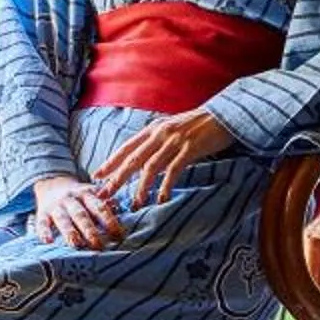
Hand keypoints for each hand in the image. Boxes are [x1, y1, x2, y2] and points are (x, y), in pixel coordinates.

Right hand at [30, 174, 122, 250]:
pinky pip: (42, 223)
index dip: (109, 220)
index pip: (99, 207)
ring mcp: (55, 207)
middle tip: (98, 245)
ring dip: (70, 232)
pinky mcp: (42, 213)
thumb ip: (104, 202)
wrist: (52, 183)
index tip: (119, 234)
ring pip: (63, 219)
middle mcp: (70, 199)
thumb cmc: (78, 196)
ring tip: (76, 244)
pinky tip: (48, 241)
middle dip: (89, 230)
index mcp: (85, 194)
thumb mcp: (91, 193)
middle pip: (81, 215)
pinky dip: (44, 232)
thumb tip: (117, 207)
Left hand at [92, 109, 234, 211]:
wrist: (223, 115)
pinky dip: (166, 185)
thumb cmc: (196, 126)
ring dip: (141, 187)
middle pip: (133, 159)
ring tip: (136, 204)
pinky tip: (161, 198)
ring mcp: (174, 140)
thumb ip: (156, 143)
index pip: (126, 148)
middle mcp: (159, 133)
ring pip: (151, 167)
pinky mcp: (190, 148)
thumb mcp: (171, 129)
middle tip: (105, 195)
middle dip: (117, 179)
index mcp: (152, 129)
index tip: (97, 177)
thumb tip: (141, 161)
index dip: (110, 163)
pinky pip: (174, 170)